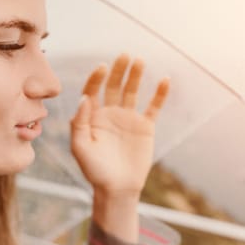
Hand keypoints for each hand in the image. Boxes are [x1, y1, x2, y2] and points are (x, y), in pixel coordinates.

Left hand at [70, 53, 169, 196]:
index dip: (97, 78)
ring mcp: (128, 118)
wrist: (117, 189)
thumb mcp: (80, 148)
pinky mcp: (145, 127)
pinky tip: (164, 79)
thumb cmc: (95, 171)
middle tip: (125, 55)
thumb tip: (85, 98)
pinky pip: (154, 107)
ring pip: (133, 91)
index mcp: (93, 116)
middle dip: (119, 70)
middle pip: (114, 86)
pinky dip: (159, 94)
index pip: (93, 91)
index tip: (102, 68)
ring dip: (136, 76)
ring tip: (139, 61)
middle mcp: (110, 113)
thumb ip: (79, 123)